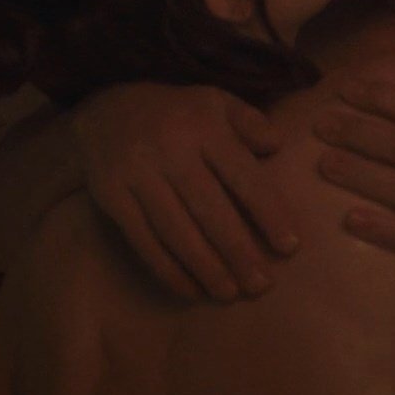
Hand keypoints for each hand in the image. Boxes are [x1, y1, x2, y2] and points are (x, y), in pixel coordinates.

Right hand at [70, 83, 291, 300]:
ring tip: (229, 294)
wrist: (104, 111)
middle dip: (238, 252)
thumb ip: (250, 122)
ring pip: (176, 230)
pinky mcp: (111, 196)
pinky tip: (190, 289)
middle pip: (209, 210)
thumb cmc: (178, 113)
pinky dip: (167, 269)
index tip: (290, 247)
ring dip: (205, 268)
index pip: (243, 176)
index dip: (268, 213)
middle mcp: (170, 150)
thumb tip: (277, 145)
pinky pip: (143, 240)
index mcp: (204, 126)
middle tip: (261, 285)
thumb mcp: (216, 101)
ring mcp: (137, 174)